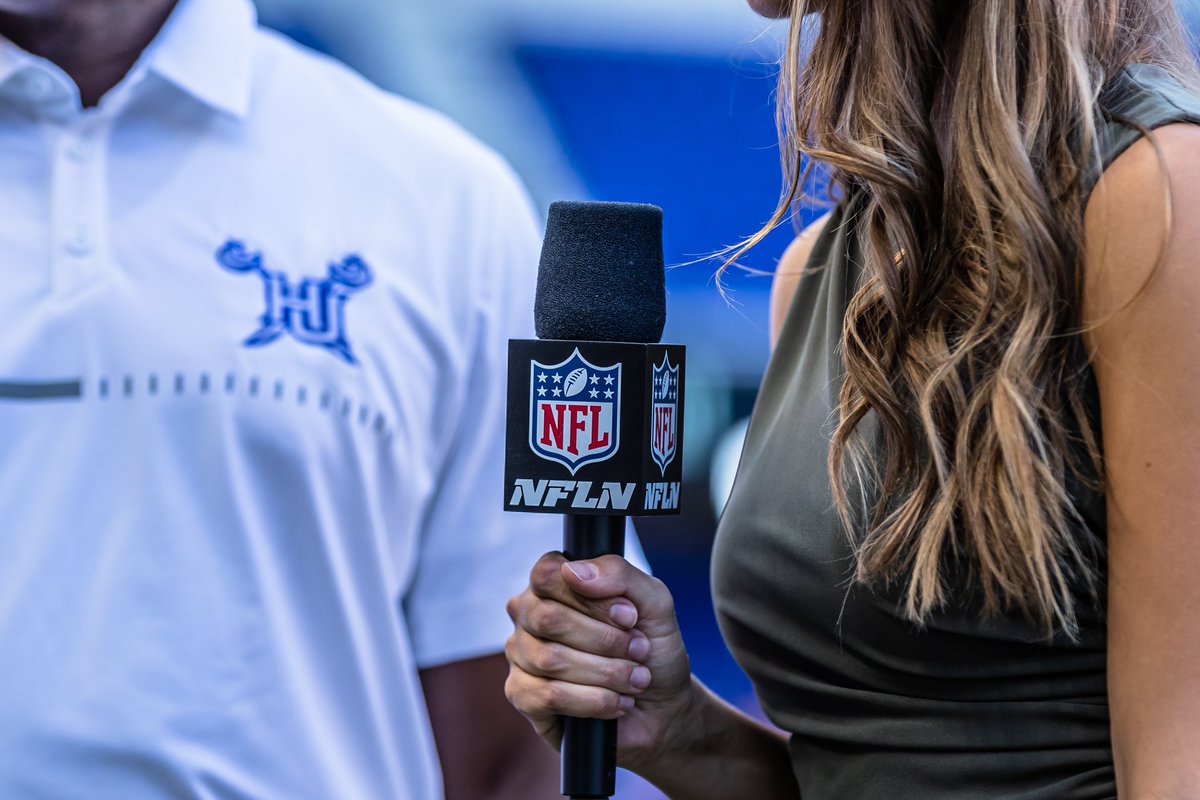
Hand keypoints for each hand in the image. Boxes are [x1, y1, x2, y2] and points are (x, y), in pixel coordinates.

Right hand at [504, 552, 695, 771]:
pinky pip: (548, 696)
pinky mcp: (523, 696)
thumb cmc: (652, 649)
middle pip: (548, 618)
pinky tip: (616, 702)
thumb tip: (572, 572)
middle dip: (605, 640)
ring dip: (606, 672)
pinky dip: (593, 701)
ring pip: (550, 659)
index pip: (547, 574)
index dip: (591, 599)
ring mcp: (521, 655)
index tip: (629, 617)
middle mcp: (530, 615)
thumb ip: (618, 573)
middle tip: (639, 651)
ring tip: (636, 679)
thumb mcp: (653, 601)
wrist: (663, 706)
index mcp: (555, 585)